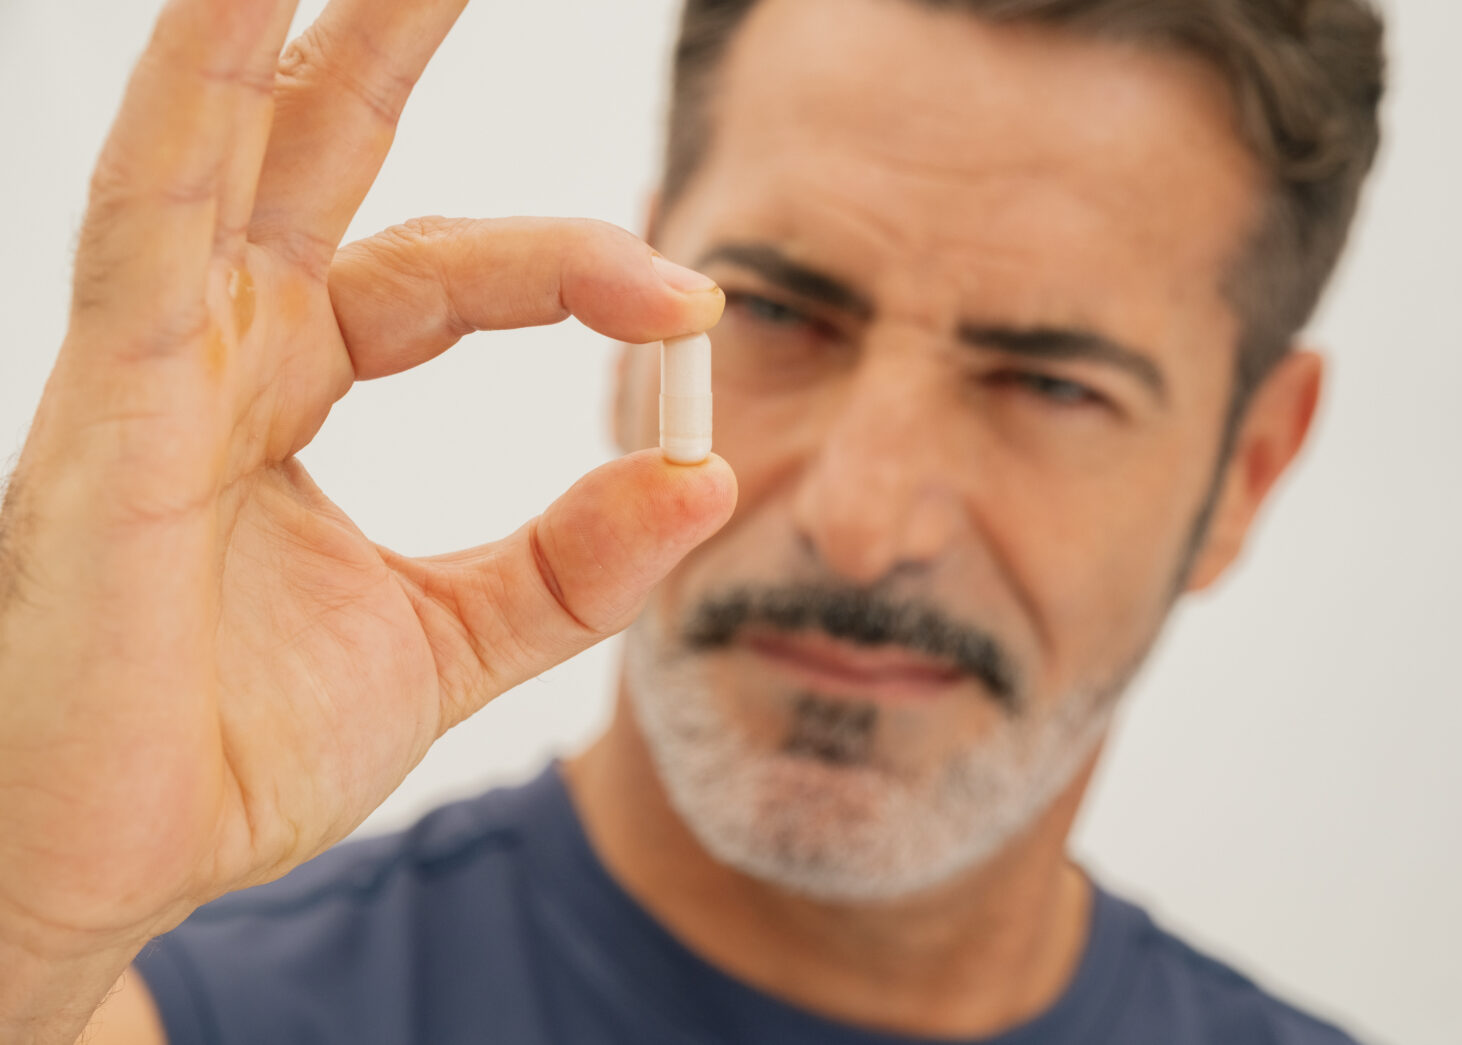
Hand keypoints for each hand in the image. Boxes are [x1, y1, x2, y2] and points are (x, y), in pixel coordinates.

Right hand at [0, 0, 732, 1011]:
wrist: (107, 869)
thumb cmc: (231, 751)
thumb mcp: (448, 642)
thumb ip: (573, 564)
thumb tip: (709, 478)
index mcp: (289, 386)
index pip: (447, 274)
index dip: (569, 270)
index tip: (687, 300)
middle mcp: (216, 349)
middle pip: (321, 152)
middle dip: (387, 38)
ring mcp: (152, 365)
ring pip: (226, 152)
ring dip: (285, 31)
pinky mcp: (111, 407)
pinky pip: (150, 223)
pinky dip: (192, 106)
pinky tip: (234, 2)